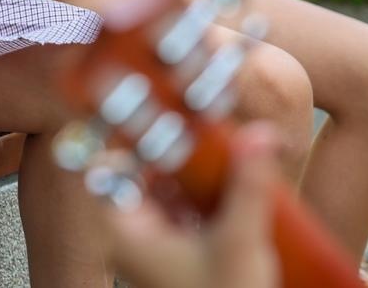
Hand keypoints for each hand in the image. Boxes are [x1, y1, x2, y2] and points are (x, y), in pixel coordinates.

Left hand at [107, 121, 281, 287]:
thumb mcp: (240, 242)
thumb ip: (249, 186)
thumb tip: (259, 136)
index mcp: (124, 230)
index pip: (109, 164)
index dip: (130, 134)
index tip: (159, 108)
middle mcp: (134, 236)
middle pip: (145, 174)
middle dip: (180, 150)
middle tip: (207, 124)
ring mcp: (158, 249)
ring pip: (171, 192)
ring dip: (200, 172)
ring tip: (229, 147)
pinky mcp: (184, 259)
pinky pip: (190, 214)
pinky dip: (210, 197)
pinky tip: (238, 183)